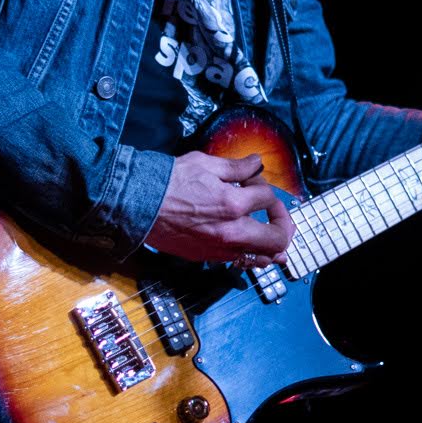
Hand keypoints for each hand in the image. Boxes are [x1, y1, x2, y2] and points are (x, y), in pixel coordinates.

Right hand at [146, 151, 294, 264]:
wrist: (137, 204)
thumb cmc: (169, 181)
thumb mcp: (206, 164)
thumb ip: (237, 167)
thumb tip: (257, 162)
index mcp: (232, 205)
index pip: (266, 197)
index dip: (263, 185)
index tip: (252, 180)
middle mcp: (230, 232)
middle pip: (277, 238)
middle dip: (283, 224)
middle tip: (278, 215)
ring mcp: (219, 248)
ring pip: (261, 257)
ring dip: (272, 245)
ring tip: (274, 236)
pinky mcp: (206, 256)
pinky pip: (239, 261)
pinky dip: (251, 254)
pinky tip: (252, 248)